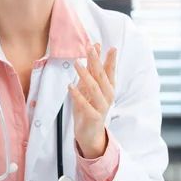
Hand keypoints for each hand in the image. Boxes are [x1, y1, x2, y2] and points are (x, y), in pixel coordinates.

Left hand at [68, 44, 116, 158]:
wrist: (90, 134)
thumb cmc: (90, 107)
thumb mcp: (90, 86)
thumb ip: (92, 68)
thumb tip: (95, 47)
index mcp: (108, 88)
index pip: (110, 70)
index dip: (109, 59)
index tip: (108, 46)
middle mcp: (108, 96)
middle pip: (102, 76)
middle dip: (97, 62)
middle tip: (91, 48)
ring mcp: (102, 107)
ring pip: (94, 88)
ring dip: (85, 75)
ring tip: (76, 63)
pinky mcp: (94, 117)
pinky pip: (85, 105)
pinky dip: (77, 95)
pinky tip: (70, 86)